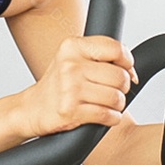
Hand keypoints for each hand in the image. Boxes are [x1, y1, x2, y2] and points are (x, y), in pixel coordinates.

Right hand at [19, 35, 138, 138]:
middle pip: (119, 76)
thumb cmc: (59, 84)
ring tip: (106, 104)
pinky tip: (104, 115)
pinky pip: (107, 115)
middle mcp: (70, 64)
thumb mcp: (73, 59)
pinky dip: (111, 118)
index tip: (127, 70)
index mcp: (72, 46)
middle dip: (123, 88)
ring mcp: (69, 88)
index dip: (127, 62)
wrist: (32, 108)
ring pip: (116, 98)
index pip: (115, 48)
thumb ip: (100, 56)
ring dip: (117, 105)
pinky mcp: (70, 110)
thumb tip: (131, 71)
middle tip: (113, 91)